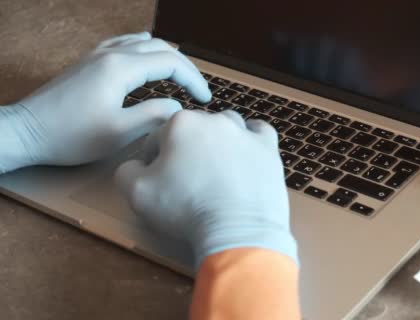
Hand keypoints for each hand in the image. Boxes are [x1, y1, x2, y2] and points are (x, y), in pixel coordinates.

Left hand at [1, 32, 210, 170]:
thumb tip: (178, 107)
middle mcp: (111, 54)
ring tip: (181, 77)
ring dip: (166, 57)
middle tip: (198, 91)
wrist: (27, 132)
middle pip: (160, 48)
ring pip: (143, 42)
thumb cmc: (71, 137)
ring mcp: (98, 55)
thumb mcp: (119, 132)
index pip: (171, 63)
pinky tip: (147, 58)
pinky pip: (125, 44)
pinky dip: (145, 50)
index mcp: (121, 68)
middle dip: (185, 68)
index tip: (205, 100)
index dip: (194, 80)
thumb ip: (154, 115)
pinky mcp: (89, 61)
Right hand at [114, 110, 297, 266]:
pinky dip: (251, 139)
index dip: (152, 160)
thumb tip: (135, 165)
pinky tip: (246, 152)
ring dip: (218, 142)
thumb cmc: (186, 209)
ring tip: (216, 168)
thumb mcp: (136, 192)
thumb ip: (126, 170)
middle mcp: (214, 119)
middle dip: (186, 150)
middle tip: (186, 179)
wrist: (237, 229)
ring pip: (226, 128)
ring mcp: (245, 132)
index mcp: (181, 123)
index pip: (157, 138)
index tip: (157, 179)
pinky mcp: (268, 148)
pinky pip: (259, 132)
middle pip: (192, 131)